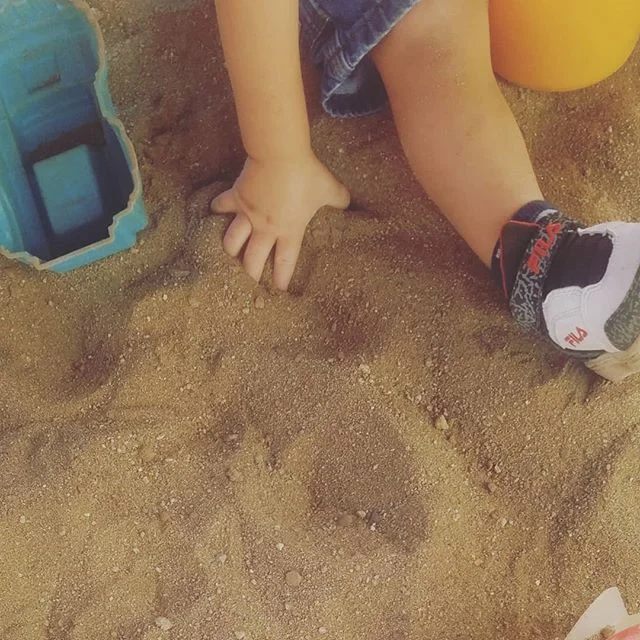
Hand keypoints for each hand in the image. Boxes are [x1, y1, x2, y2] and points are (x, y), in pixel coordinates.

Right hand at [211, 152, 349, 289]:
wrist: (279, 155)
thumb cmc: (306, 175)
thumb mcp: (330, 189)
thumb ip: (339, 199)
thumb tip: (348, 203)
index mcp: (289, 231)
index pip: (285, 262)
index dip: (282, 279)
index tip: (280, 290)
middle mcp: (266, 229)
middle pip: (252, 261)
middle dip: (250, 275)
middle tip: (250, 281)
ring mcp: (248, 215)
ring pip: (232, 241)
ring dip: (230, 250)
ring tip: (229, 255)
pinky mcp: (236, 197)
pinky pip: (221, 207)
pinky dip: (216, 210)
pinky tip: (213, 213)